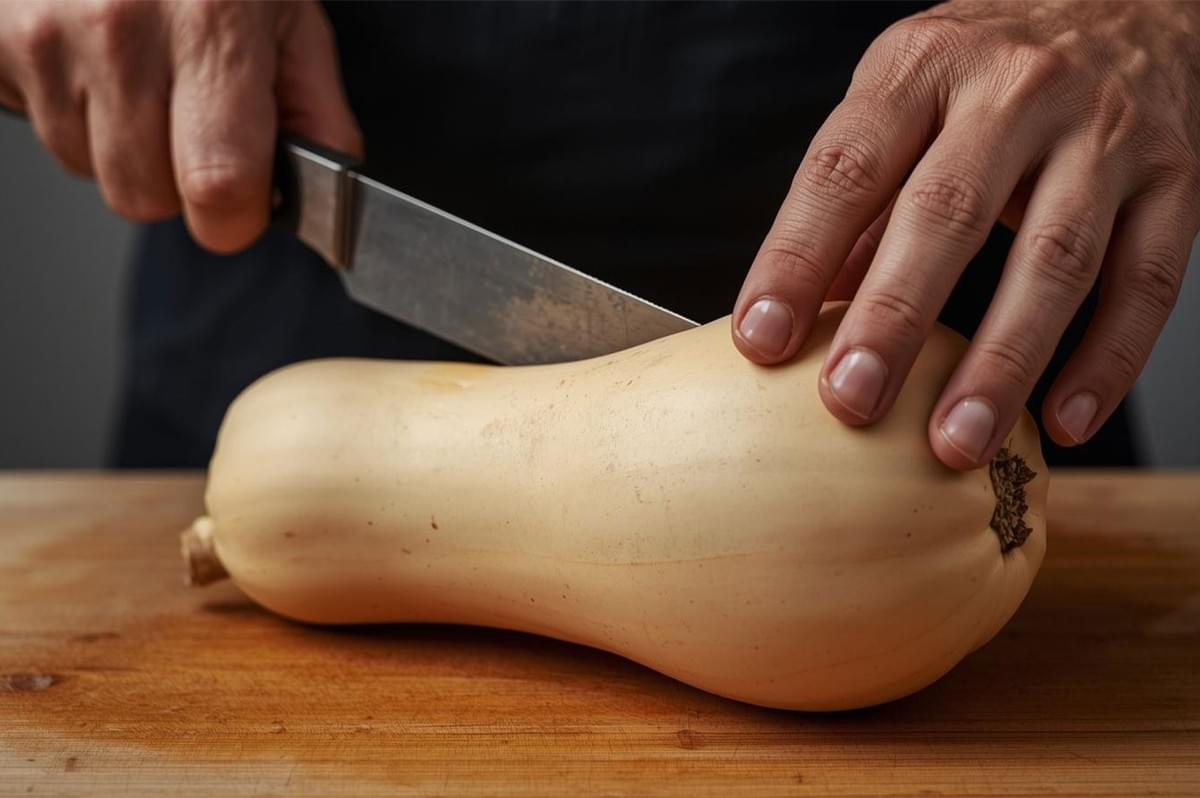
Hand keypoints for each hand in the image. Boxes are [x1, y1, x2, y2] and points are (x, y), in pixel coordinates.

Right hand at [0, 0, 361, 252]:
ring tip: (145, 80)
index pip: (219, 182)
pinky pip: (45, 133)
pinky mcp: (2, 41)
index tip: (247, 204)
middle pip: (146, 196)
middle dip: (178, 185)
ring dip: (125, 149)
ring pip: (93, 172)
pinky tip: (100, 65)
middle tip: (195, 125)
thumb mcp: (287, 10)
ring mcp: (51, 35)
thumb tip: (329, 185)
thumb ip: (316, 105)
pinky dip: (78, 116)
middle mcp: (123, 28)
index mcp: (212, 22)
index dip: (237, 217)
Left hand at [732, 1, 1199, 468]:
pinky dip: (1108, 360)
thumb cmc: (991, 64)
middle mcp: (1015, 90)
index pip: (846, 168)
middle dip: (894, 318)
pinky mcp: (1178, 176)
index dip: (797, 257)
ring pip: (1055, 260)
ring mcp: (1105, 132)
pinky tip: (1064, 421)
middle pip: (947, 213)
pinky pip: (1147, 280)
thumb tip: (804, 307)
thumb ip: (860, 197)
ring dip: (1002, 362)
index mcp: (923, 67)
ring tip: (955, 442)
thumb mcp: (906, 95)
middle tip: (851, 402)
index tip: (760, 340)